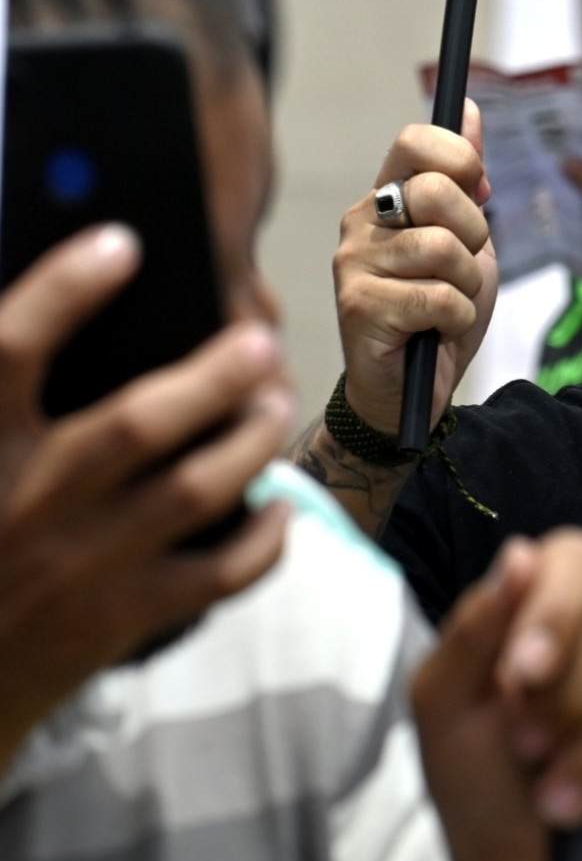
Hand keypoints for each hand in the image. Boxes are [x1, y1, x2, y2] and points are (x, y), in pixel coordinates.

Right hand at [0, 227, 296, 764]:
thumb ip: (4, 394)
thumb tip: (63, 317)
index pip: (8, 353)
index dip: (63, 291)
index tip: (121, 240)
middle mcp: (25, 504)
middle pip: (137, 423)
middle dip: (213, 375)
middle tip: (259, 338)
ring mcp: (80, 567)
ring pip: (194, 490)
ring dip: (251, 439)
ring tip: (275, 403)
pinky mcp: (121, 620)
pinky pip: (219, 574)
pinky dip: (263, 537)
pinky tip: (276, 506)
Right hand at [335, 102, 495, 435]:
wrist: (414, 389)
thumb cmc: (440, 311)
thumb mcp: (468, 238)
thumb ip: (467, 178)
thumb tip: (469, 108)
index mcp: (385, 196)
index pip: (416, 141)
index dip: (461, 159)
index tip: (480, 191)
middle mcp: (361, 222)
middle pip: (437, 192)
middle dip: (473, 234)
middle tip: (461, 267)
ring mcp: (353, 264)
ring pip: (442, 249)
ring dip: (466, 285)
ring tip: (447, 304)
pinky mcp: (357, 307)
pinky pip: (439, 297)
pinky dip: (457, 317)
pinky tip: (435, 331)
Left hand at [413, 529, 581, 860]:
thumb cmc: (479, 783)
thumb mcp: (445, 710)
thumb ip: (473, 631)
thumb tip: (519, 552)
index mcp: (553, 603)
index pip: (576, 556)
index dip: (555, 609)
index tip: (522, 677)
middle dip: (566, 695)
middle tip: (528, 751)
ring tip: (559, 800)